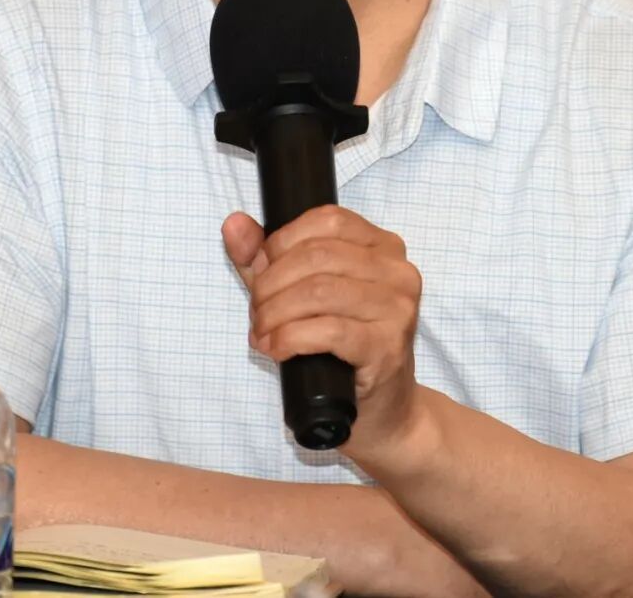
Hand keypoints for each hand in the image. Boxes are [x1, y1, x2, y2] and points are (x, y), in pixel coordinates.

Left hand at [222, 205, 424, 463]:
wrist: (385, 413)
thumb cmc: (342, 350)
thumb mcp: (302, 294)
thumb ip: (266, 258)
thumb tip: (234, 225)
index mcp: (383, 247)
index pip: (327, 219)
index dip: (282, 242)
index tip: (261, 271)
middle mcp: (397, 272)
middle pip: (317, 255)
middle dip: (272, 283)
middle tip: (257, 311)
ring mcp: (397, 309)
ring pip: (319, 291)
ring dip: (275, 312)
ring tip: (262, 332)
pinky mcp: (387, 347)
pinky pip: (328, 331)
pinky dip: (290, 338)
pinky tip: (275, 349)